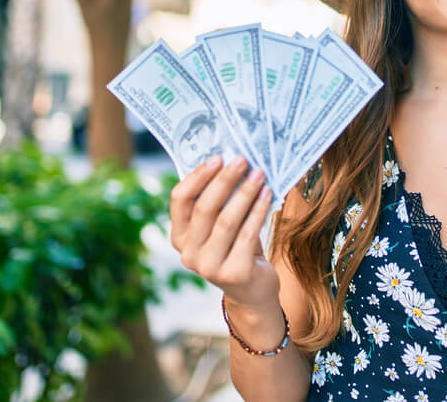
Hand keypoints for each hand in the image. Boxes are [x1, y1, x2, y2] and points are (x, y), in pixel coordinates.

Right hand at [169, 155, 278, 309]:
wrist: (252, 290)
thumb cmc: (236, 247)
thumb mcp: (219, 226)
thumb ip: (217, 201)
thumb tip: (230, 161)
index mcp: (179, 237)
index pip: (180, 200)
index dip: (198, 176)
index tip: (219, 157)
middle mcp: (188, 254)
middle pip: (205, 207)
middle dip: (225, 180)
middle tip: (243, 160)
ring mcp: (209, 267)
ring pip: (227, 220)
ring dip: (245, 192)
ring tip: (259, 174)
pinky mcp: (234, 273)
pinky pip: (248, 234)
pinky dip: (258, 210)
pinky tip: (267, 194)